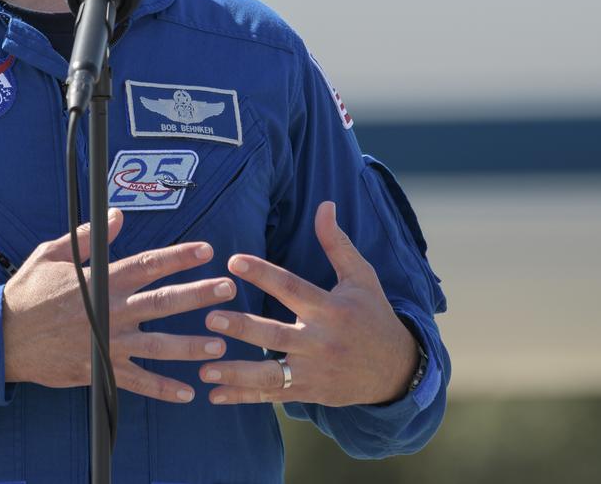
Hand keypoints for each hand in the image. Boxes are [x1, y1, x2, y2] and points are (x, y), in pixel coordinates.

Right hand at [2, 209, 233, 402]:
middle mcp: (112, 311)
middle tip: (228, 290)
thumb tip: (117, 217)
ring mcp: (109, 343)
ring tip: (220, 344)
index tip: (206, 250)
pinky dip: (162, 388)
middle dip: (199, 295)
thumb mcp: (51, 254)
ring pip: (159, 345)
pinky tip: (186, 392)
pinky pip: (137, 381)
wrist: (3, 339)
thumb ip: (87, 237)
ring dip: (191, 345)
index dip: (180, 257)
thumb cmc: (26, 293)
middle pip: (164, 302)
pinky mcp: (101, 369)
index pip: (150, 264)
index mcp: (103, 281)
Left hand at [198, 201, 417, 405]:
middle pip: (274, 334)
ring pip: (269, 373)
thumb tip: (324, 204)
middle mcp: (320, 341)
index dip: (262, 273)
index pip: (291, 287)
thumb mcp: (361, 277)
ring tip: (203, 367)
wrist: (397, 370)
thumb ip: (337, 243)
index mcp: (330, 308)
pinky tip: (213, 395)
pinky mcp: (308, 391)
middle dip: (242, 327)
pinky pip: (271, 394)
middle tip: (209, 317)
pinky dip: (242, 396)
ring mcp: (313, 370)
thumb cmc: (373, 315)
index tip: (233, 260)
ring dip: (235, 372)